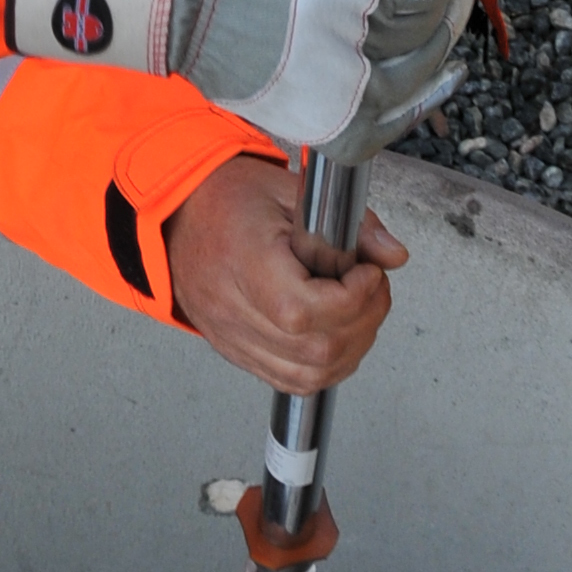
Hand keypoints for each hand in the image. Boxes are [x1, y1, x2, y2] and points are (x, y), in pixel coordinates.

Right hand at [162, 153, 403, 391]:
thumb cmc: (228, 198)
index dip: (353, 298)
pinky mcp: (235, 352)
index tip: (366, 272)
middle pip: (313, 350)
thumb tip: (392, 254)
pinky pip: (289, 381)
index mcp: (244, 262)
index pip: (305, 310)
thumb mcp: (293, 190)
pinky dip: (324, 367)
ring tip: (357, 311)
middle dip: (362, 322)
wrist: (179, 215)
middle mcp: (232, 309)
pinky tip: (335, 336)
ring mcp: (232, 337)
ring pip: (307, 375)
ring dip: (349, 349)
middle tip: (371, 288)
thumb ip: (350, 223)